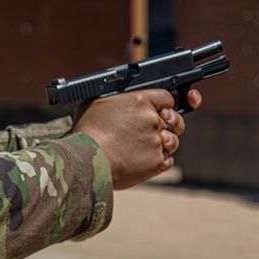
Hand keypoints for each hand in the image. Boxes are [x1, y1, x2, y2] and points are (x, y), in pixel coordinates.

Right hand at [72, 89, 201, 189]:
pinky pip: (167, 160)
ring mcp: (156, 141)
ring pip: (172, 141)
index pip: (166, 97)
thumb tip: (116, 100)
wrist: (87, 160)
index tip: (163, 110)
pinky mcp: (156, 161)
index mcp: (139, 101)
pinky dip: (159, 161)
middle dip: (166, 124)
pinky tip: (145, 160)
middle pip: (172, 120)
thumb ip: (115, 99)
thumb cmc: (87, 132)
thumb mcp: (95, 103)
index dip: (165, 104)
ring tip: (147, 147)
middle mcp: (152, 119)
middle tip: (156, 129)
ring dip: (164, 143)